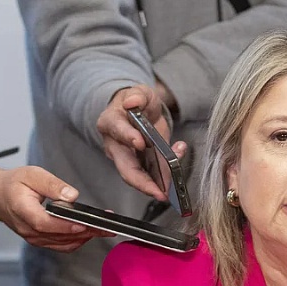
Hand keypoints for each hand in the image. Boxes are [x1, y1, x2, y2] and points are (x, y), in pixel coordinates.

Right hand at [0, 166, 111, 251]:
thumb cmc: (14, 184)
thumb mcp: (32, 175)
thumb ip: (52, 184)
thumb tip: (71, 195)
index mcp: (22, 210)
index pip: (45, 223)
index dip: (65, 226)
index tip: (84, 224)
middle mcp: (28, 228)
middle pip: (59, 236)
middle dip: (85, 232)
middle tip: (106, 226)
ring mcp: (34, 238)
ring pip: (63, 243)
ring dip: (85, 237)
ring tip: (104, 228)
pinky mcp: (41, 241)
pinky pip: (62, 245)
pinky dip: (78, 240)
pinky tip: (90, 232)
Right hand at [97, 85, 187, 199]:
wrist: (140, 111)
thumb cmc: (137, 102)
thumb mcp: (140, 93)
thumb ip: (138, 95)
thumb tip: (132, 102)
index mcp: (110, 123)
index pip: (117, 131)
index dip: (128, 137)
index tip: (140, 142)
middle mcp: (115, 145)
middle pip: (125, 167)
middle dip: (142, 182)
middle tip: (159, 192)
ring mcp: (127, 158)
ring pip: (138, 177)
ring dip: (155, 186)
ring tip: (170, 191)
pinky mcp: (140, 166)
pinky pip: (152, 175)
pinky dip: (166, 177)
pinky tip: (176, 171)